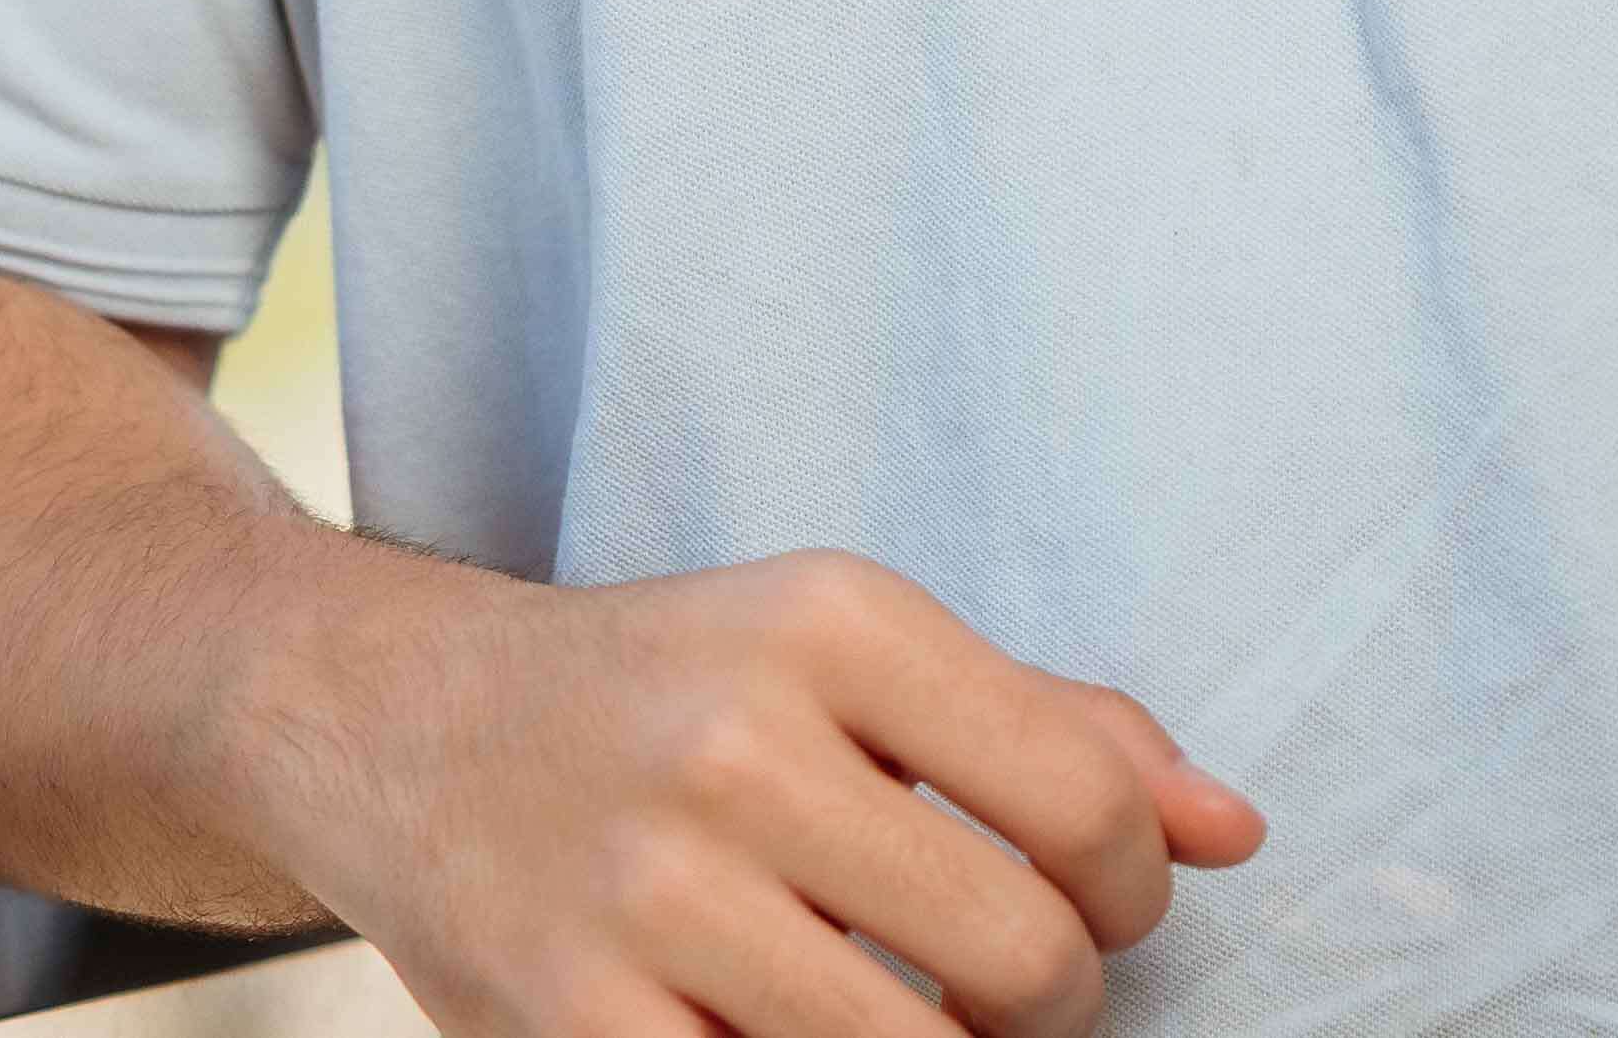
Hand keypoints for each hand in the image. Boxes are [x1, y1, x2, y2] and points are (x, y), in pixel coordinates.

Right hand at [218, 547, 1263, 1037]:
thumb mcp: (846, 652)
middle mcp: (734, 741)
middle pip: (1024, 964)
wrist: (382, 714)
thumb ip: (1053, 729)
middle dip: (1044, 1008)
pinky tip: (778, 1036)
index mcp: (829, 620)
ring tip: (897, 1025)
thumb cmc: (664, 694)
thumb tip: (1235, 832)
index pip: (1090, 815)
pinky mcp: (565, 1019)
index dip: (1123, 899)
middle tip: (989, 992)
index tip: (1074, 906)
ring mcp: (643, 890)